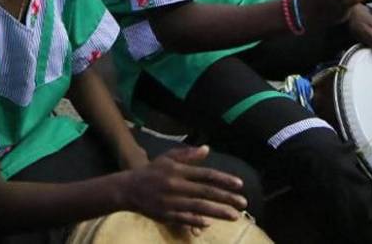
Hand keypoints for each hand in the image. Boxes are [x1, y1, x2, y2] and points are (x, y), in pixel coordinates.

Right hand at [121, 145, 247, 229]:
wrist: (128, 189)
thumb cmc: (151, 171)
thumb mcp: (167, 158)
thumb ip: (188, 155)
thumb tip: (207, 149)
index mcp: (178, 170)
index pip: (205, 174)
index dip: (223, 179)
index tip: (239, 185)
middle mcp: (176, 185)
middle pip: (206, 192)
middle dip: (226, 197)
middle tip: (243, 202)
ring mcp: (171, 202)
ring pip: (199, 207)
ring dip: (218, 212)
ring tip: (235, 216)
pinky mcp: (166, 215)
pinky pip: (185, 219)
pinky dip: (197, 221)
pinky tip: (210, 223)